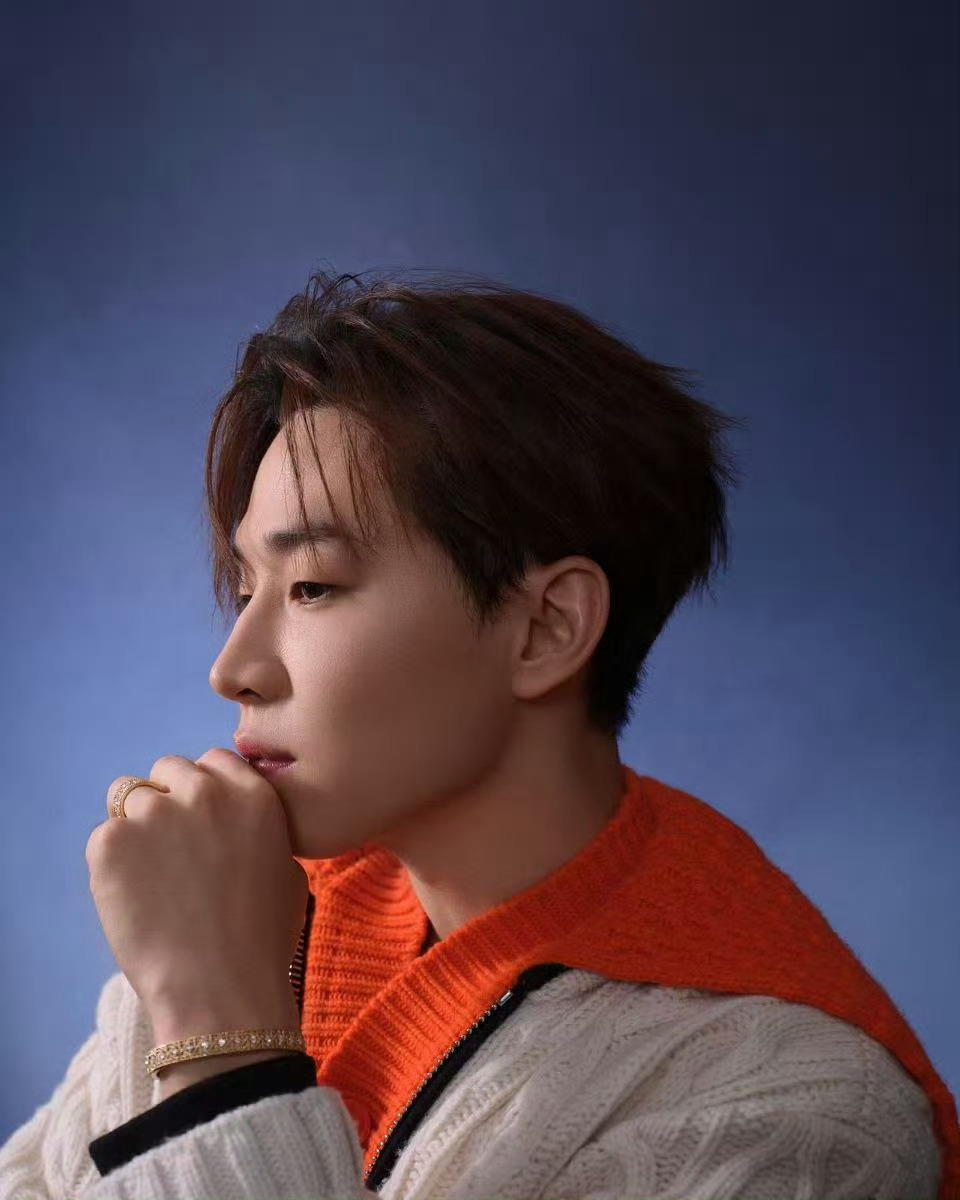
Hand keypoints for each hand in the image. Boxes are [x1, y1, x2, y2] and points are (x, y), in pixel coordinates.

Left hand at [85, 748, 308, 1034]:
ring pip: (129, 797)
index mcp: (252, 794)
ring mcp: (154, 814)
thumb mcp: (287, 872)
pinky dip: (113, 864)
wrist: (221, 990)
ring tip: (152, 880)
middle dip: (169, 801)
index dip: (205, 790)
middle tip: (173, 853)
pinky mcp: (111, 842)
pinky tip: (134, 899)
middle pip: (170, 769)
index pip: (214, 761)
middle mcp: (205, 792)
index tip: (202, 822)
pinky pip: (105, 838)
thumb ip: (261, 831)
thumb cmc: (261, 941)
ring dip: (138, 828)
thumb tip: (238, 823)